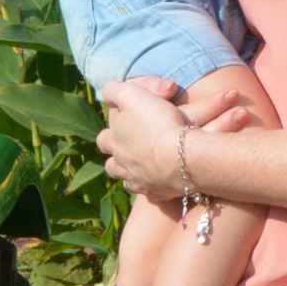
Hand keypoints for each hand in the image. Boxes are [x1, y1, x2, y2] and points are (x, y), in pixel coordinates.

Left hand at [94, 78, 194, 199]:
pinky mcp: (158, 194)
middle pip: (112, 166)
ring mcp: (139, 183)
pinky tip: (161, 182)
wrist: (184, 157)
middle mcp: (121, 166)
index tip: (122, 127)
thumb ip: (114, 91)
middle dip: (119, 158)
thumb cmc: (158, 123)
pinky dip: (154, 187)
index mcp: (113, 143)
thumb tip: (108, 93)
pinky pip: (152, 194)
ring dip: (133, 174)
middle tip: (131, 151)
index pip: (103, 138)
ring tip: (143, 167)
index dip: (112, 132)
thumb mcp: (131, 95)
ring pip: (128, 182)